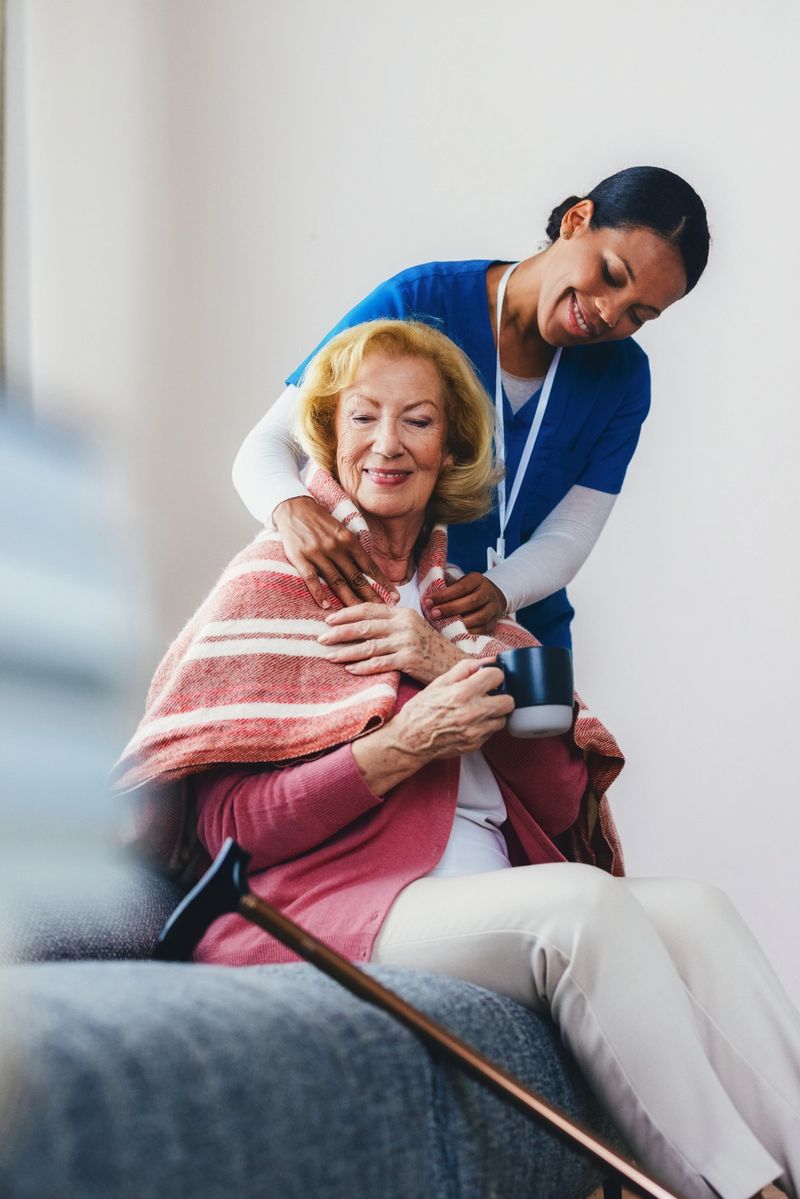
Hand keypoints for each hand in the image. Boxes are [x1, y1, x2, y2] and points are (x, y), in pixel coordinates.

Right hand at [273, 496, 398, 607]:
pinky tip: (326, 606)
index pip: (369, 566)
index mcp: (349, 540)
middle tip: (382, 610)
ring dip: (348, 599)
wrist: (294, 508)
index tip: (394, 596)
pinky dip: (319, 593)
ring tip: (358, 613)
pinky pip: (311, 579)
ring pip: (336, 581)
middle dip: (370, 595)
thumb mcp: (341, 530)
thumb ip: (353, 548)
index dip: (382, 583)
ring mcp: (318, 553)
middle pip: (356, 577)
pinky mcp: (300, 558)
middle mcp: (336, 548)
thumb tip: (369, 568)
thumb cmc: (320, 521)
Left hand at [318, 603, 464, 683]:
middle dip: (340, 632)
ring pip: (369, 645)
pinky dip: (363, 667)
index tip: (328, 619)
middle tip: (321, 638)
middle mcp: (404, 624)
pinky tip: (350, 670)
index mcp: (403, 613)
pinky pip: (380, 663)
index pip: (369, 608)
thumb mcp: (413, 628)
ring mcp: (407, 642)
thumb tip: (361, 624)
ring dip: (346, 652)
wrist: (456, 664)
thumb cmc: (431, 648)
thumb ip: (391, 623)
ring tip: (330, 656)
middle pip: (365, 626)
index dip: (347, 613)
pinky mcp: (409, 660)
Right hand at [392, 658, 513, 761]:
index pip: (497, 676)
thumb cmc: (421, 709)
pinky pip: (491, 733)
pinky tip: (471, 723)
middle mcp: (472, 713)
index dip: (493, 675)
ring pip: (503, 719)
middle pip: (508, 701)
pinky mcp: (475, 745)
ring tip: (479, 710)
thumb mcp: (439, 683)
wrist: (409, 740)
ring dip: (494, 713)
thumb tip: (487, 661)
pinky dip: (485, 727)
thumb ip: (465, 668)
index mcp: (462, 693)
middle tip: (488, 695)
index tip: (487, 678)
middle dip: (500, 695)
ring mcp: (475, 732)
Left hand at [423, 572, 506, 633]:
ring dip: (462, 622)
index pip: (460, 587)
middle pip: (472, 601)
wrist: (492, 596)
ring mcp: (494, 607)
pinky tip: (458, 633)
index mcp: (477, 579)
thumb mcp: (461, 583)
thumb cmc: (468, 591)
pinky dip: (471, 631)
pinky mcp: (495, 620)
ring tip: (445, 626)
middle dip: (450, 609)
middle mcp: (488, 592)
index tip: (428, 601)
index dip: (444, 595)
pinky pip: (484, 628)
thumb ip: (447, 590)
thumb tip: (428, 601)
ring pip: (480, 616)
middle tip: (434, 614)